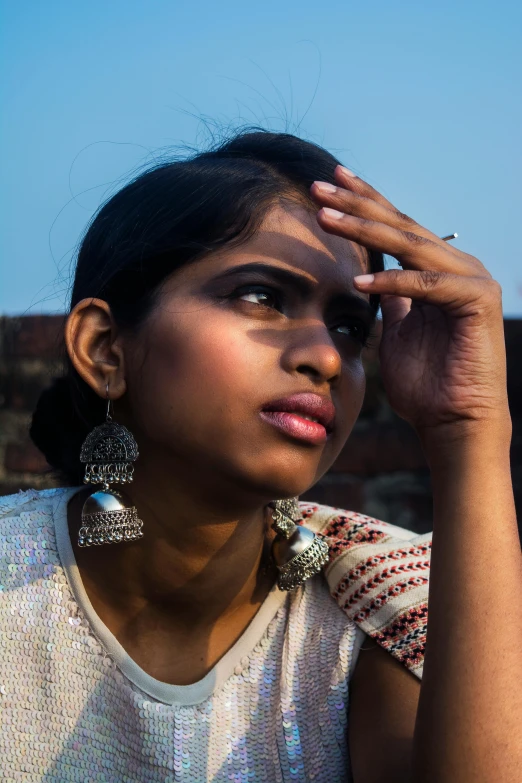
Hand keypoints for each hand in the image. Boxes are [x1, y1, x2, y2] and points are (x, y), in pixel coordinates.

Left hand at [310, 167, 509, 440]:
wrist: (454, 423)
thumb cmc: (425, 385)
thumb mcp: (398, 332)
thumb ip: (391, 299)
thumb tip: (370, 275)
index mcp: (438, 272)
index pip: (396, 228)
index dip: (362, 204)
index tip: (328, 185)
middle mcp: (457, 268)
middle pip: (401, 226)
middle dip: (358, 203)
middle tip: (320, 184)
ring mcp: (472, 281)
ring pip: (411, 247)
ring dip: (366, 229)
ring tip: (326, 217)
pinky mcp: (479, 301)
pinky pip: (428, 284)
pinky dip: (393, 281)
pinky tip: (358, 279)